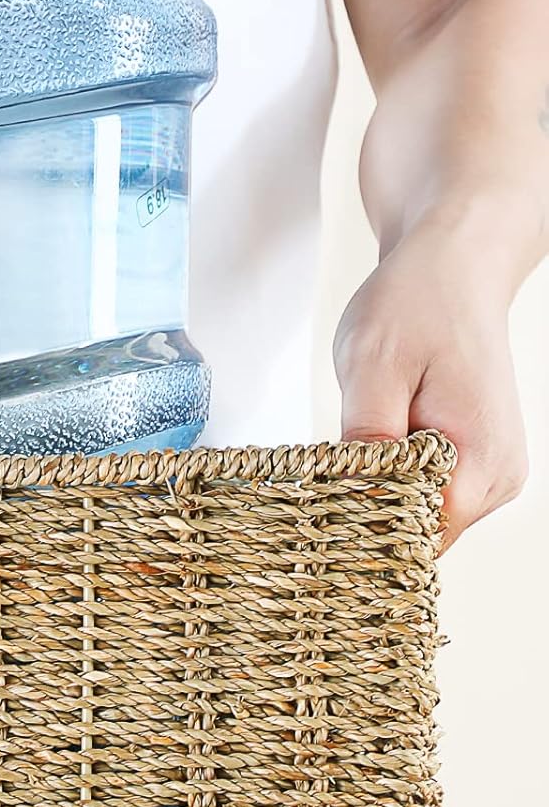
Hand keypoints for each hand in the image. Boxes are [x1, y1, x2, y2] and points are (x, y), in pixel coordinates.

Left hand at [335, 222, 527, 550]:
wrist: (455, 268)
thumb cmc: (416, 306)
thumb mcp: (374, 364)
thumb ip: (366, 435)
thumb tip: (352, 496)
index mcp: (481, 461)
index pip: (418, 537)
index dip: (362, 536)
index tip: (313, 522)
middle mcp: (496, 480)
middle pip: (416, 536)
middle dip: (362, 520)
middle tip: (311, 492)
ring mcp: (485, 474)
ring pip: (414, 517)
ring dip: (370, 499)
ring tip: (338, 462)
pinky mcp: (469, 463)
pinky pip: (419, 493)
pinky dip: (384, 482)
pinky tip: (359, 456)